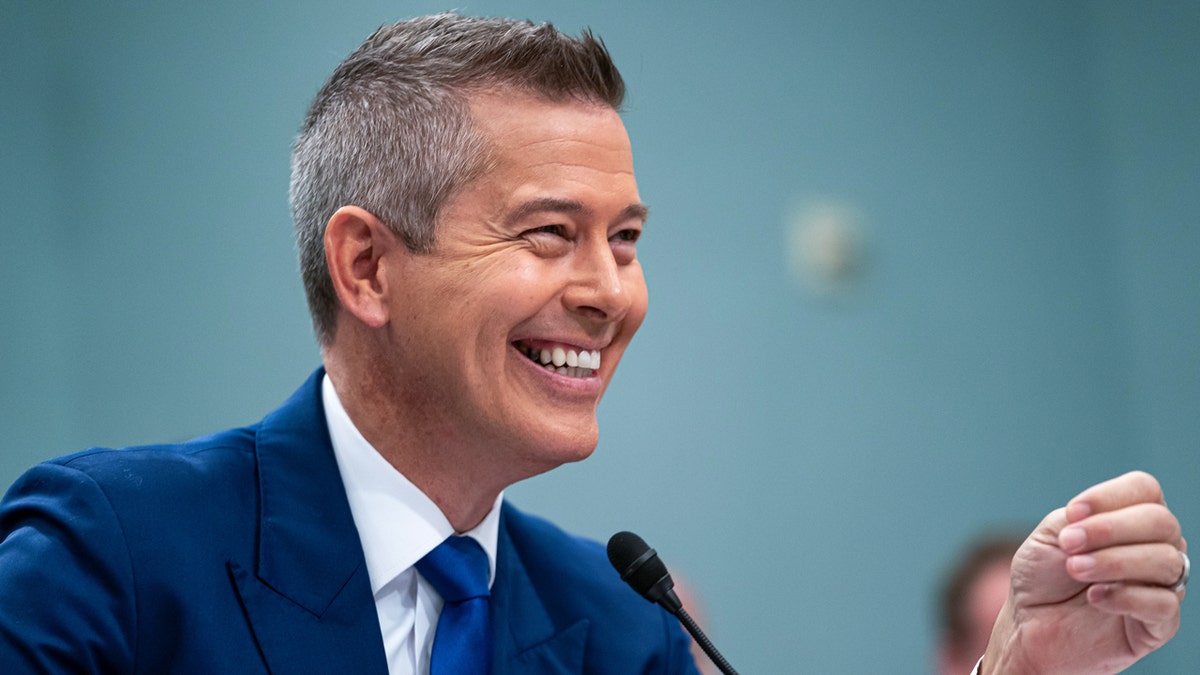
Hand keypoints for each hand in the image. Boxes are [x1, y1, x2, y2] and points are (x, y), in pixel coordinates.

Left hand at [981, 471, 1186, 674]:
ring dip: (1114, 562)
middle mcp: (1155, 547)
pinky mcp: (1160, 624)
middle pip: (1160, 521)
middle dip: (1110, 529)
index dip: (1111, 496)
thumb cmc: (1042, 578)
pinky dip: (1126, 597)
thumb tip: (1104, 520)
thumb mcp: (1050, 536)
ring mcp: (1162, 585)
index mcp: (1130, 519)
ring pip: (1166, 560)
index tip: (1072, 513)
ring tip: (1075, 569)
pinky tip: (1095, 598)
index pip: (1145, 489)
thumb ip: (1078, 519)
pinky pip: (1164, 604)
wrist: (1030, 627)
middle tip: (1068, 545)